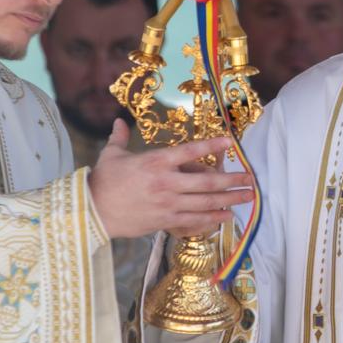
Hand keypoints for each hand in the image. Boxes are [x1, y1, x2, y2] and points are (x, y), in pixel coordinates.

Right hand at [88, 119, 254, 238]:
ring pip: (205, 202)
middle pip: (206, 181)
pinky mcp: (165, 220)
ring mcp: (168, 203)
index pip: (189, 151)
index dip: (211, 145)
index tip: (229, 142)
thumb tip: (119, 121)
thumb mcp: (111, 155)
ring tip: (248, 196)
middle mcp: (166, 182)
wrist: (92, 212)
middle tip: (251, 178)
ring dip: (229, 199)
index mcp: (155, 162)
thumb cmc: (102, 182)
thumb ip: (120, 138)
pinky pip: (194, 219)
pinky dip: (213, 218)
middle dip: (232, 180)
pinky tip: (227, 216)